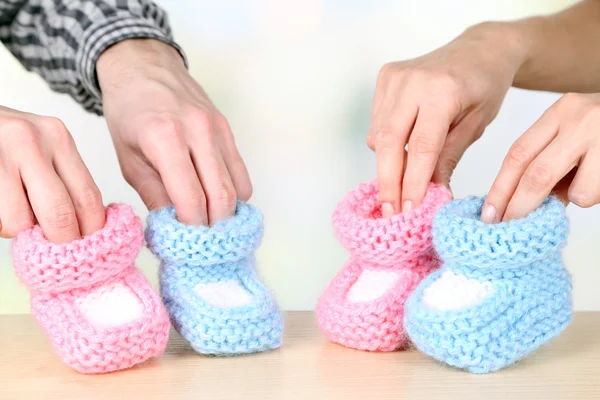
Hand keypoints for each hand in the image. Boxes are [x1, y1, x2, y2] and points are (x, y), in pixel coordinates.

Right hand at [0, 107, 104, 241]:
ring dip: (17, 230)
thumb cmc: (2, 141)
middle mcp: (31, 140)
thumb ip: (61, 179)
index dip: (91, 231)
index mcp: (57, 137)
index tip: (90, 250)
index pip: (88, 196)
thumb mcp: (39, 146)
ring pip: (20, 222)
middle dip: (61, 242)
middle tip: (59, 254)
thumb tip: (85, 230)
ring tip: (11, 214)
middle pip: (60, 214)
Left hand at [97, 39, 251, 225]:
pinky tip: (217, 201)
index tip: (185, 244)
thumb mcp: (127, 157)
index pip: (191, 200)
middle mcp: (198, 132)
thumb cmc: (129, 112)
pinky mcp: (229, 130)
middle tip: (200, 243)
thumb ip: (153, 194)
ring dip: (226, 213)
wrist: (144, 67)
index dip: (191, 229)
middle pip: (222, 197)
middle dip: (213, 227)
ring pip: (237, 188)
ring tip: (209, 226)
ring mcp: (218, 129)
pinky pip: (241, 172)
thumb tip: (173, 228)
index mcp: (165, 139)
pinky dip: (234, 194)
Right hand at [367, 22, 526, 215]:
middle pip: (389, 142)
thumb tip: (431, 194)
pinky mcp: (385, 77)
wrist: (480, 49)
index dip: (414, 182)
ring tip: (405, 180)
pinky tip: (403, 148)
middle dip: (389, 182)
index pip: (421, 147)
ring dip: (388, 163)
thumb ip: (449, 157)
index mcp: (443, 91)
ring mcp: (395, 77)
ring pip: (379, 136)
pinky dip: (386, 143)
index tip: (410, 210)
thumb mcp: (477, 125)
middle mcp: (413, 81)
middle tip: (391, 213)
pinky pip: (376, 123)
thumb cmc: (484, 86)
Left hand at [482, 93, 599, 221]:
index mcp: (562, 112)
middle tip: (509, 228)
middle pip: (536, 173)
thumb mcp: (576, 136)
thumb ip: (550, 161)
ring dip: (579, 199)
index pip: (518, 154)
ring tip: (594, 182)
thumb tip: (519, 204)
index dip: (500, 188)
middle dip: (519, 207)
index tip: (489, 214)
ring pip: (578, 192)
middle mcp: (583, 118)